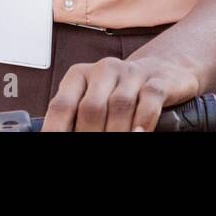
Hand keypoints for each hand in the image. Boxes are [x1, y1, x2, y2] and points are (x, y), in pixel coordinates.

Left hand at [41, 54, 200, 131]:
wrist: (159, 69)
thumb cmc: (118, 89)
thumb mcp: (93, 98)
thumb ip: (77, 116)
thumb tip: (60, 135)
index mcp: (79, 76)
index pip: (61, 105)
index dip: (57, 128)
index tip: (56, 142)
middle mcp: (103, 71)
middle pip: (91, 108)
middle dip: (89, 133)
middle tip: (92, 146)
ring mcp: (130, 74)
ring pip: (119, 105)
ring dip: (117, 131)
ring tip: (116, 143)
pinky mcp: (157, 81)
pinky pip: (149, 100)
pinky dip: (143, 121)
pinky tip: (139, 133)